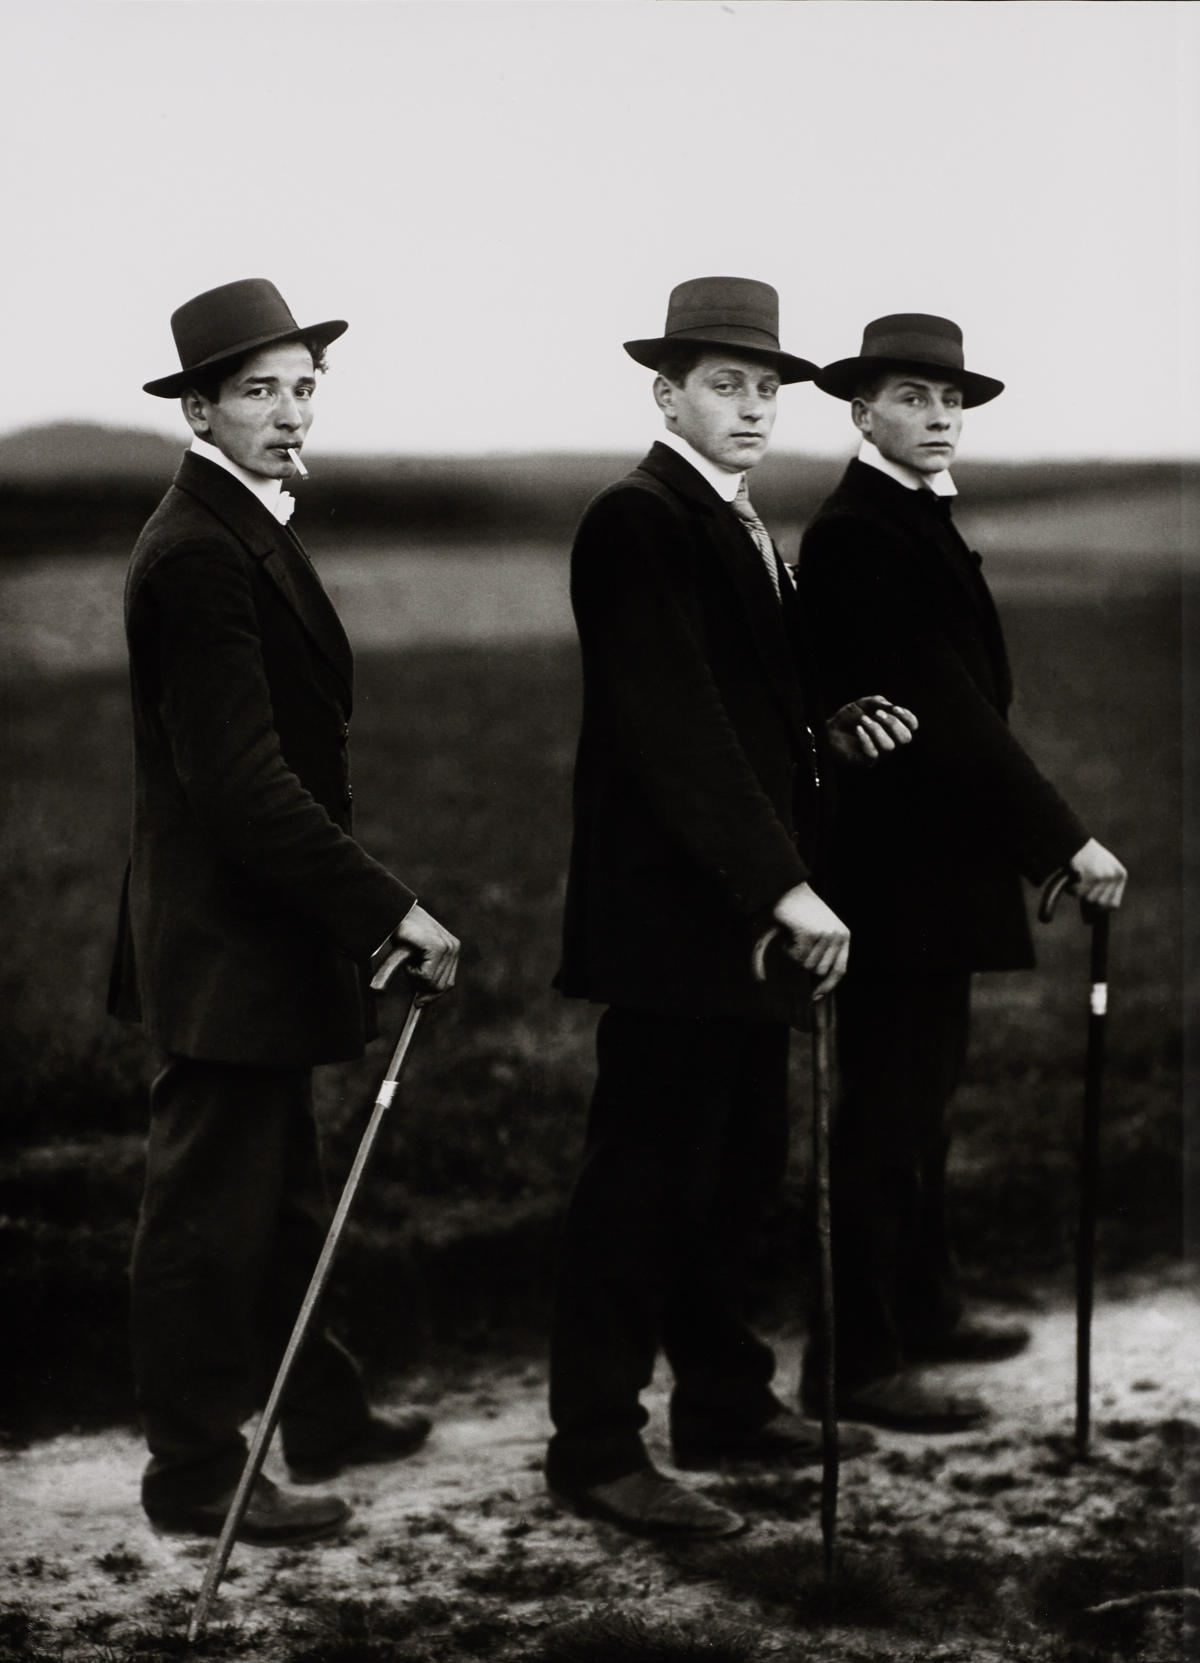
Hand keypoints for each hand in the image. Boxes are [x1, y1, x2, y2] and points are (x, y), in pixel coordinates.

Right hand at [392, 904, 459, 1001]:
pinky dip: (413, 972)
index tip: (419, 1003)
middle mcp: (454, 947)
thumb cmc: (402, 935)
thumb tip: (423, 1001)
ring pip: (433, 983)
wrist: (394, 915)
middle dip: (423, 988)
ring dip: (415, 977)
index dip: (433, 995)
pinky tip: (409, 955)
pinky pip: (426, 976)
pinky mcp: (438, 948)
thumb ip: (424, 975)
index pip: (448, 982)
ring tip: (409, 959)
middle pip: (442, 986)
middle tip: (410, 972)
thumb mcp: (416, 959)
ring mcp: (448, 947)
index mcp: (452, 949)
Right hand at [757, 882, 849, 999]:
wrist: (786, 888)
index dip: (827, 986)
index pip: (839, 970)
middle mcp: (838, 936)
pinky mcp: (810, 934)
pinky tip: (788, 933)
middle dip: (804, 963)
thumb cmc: (799, 911)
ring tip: (793, 935)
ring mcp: (825, 935)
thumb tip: (817, 983)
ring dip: (794, 955)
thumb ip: (823, 951)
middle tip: (797, 944)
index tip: (815, 997)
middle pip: (819, 971)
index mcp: (843, 936)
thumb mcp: (819, 929)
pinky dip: (787, 949)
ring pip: (806, 965)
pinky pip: (796, 957)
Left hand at [826, 695, 917, 766]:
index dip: (908, 718)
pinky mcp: (867, 761)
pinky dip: (866, 739)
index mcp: (894, 728)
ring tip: (862, 720)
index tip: (894, 708)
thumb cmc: (849, 717)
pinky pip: (873, 754)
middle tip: (877, 714)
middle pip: (906, 738)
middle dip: (893, 724)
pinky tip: (858, 729)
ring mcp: (880, 754)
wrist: (830, 729)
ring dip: (876, 730)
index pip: (912, 726)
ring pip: (889, 747)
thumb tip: (890, 706)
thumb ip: (878, 702)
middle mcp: (891, 742)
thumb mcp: (864, 704)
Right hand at [1067, 838, 1126, 910]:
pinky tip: (1073, 875)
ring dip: (1078, 892)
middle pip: (1100, 905)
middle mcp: (1114, 877)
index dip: (1100, 908)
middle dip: (1088, 901)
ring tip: (1077, 877)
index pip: (1113, 905)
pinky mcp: (1090, 876)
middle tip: (1081, 889)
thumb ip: (1098, 894)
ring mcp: (1103, 877)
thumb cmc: (1086, 858)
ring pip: (1088, 899)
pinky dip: (1071, 888)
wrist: (1074, 840)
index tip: (1090, 905)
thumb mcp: (1099, 872)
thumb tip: (1089, 922)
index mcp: (1120, 875)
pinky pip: (1077, 893)